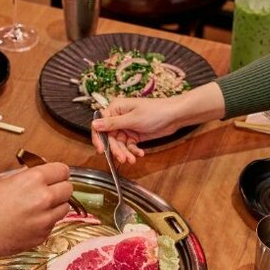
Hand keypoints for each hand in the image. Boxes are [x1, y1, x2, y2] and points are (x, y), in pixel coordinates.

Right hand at [0, 163, 71, 258]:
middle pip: (68, 189)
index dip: (59, 173)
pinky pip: (53, 225)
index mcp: (34, 180)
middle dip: (60, 189)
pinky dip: (45, 222)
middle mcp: (44, 198)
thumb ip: (27, 177)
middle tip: (50, 191)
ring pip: (64, 208)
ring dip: (56, 206)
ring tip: (39, 208)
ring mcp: (45, 219)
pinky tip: (30, 221)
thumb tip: (39, 174)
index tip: (56, 176)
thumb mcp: (6, 181)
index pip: (63, 170)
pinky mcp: (43, 235)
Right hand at [90, 82, 225, 163]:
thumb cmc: (156, 111)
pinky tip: (140, 154)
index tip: (101, 150)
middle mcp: (119, 118)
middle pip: (110, 138)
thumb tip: (94, 124)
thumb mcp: (132, 119)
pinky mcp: (135, 135)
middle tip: (122, 158)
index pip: (100, 125)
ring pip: (119, 144)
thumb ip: (112, 124)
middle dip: (116, 149)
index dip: (99, 139)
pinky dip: (133, 151)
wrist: (175, 116)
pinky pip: (129, 146)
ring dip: (125, 153)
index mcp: (115, 109)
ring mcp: (126, 127)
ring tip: (132, 160)